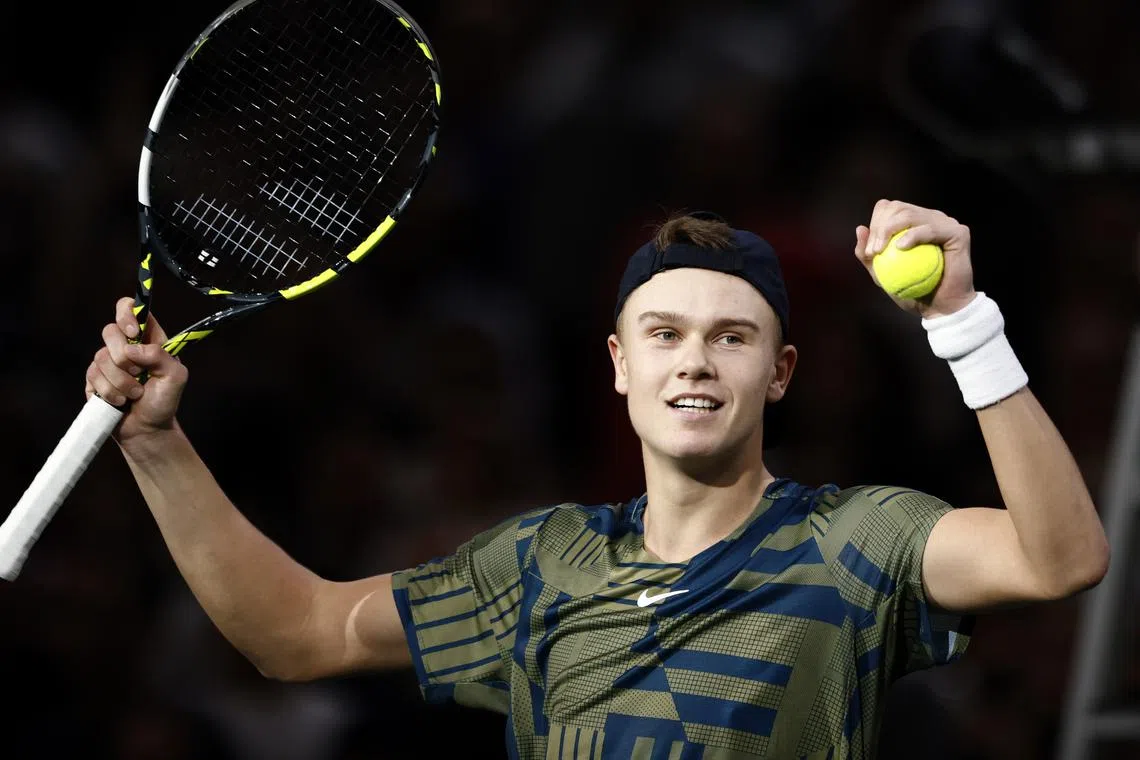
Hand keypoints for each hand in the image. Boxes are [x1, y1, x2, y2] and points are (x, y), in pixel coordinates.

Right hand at [85, 296, 188, 442]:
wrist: (147, 430)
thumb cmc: (164, 401)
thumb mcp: (175, 377)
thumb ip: (160, 356)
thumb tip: (132, 349)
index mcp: (147, 339)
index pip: (130, 308)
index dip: (127, 313)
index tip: (133, 332)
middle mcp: (125, 346)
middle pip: (109, 331)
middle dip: (124, 358)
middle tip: (139, 374)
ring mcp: (107, 362)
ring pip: (100, 357)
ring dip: (121, 382)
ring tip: (135, 394)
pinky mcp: (94, 379)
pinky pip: (93, 376)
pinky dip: (110, 392)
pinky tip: (121, 401)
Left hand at [854, 199, 977, 317]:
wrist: (941, 308)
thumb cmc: (912, 292)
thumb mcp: (881, 275)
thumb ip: (867, 253)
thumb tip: (860, 228)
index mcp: (913, 222)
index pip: (889, 208)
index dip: (875, 223)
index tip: (869, 250)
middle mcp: (930, 218)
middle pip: (897, 207)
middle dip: (879, 227)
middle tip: (872, 252)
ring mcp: (944, 223)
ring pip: (910, 214)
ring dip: (889, 230)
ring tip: (880, 251)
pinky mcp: (958, 232)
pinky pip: (931, 228)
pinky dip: (913, 235)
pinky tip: (900, 247)